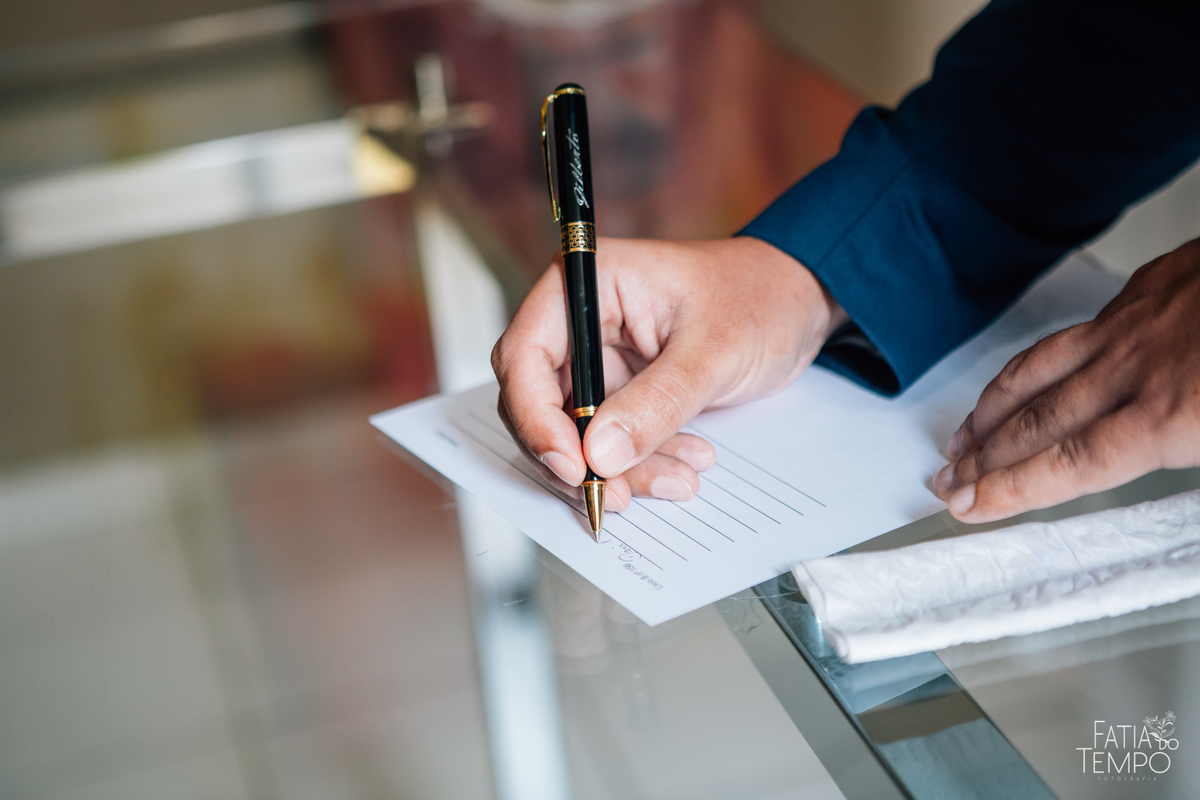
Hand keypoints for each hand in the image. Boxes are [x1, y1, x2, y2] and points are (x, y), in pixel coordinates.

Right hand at [492, 237, 844, 510]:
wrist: (798, 304)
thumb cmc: (759, 298)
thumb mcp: (713, 350)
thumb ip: (656, 402)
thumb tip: (600, 454)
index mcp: (587, 285)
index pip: (525, 356)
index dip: (535, 416)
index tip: (572, 465)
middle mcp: (579, 322)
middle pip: (538, 403)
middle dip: (575, 456)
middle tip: (612, 495)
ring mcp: (598, 361)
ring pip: (575, 433)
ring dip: (617, 470)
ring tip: (678, 479)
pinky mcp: (621, 393)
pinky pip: (611, 443)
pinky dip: (640, 465)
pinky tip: (684, 467)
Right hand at [935, 238, 1199, 522]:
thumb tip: (1184, 518)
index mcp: (1174, 415)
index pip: (1067, 465)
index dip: (1011, 491)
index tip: (970, 506)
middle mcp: (1138, 368)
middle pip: (1038, 422)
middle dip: (984, 457)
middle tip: (947, 480)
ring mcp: (1137, 322)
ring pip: (1040, 369)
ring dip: (992, 409)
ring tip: (962, 435)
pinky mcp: (1149, 288)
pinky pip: (1076, 330)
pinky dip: (1039, 359)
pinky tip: (1030, 371)